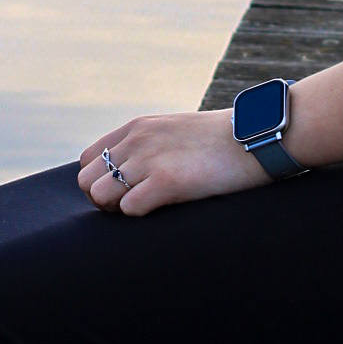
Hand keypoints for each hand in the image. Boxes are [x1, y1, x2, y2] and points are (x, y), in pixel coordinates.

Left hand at [78, 109, 265, 217]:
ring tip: (147, 208)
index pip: (88, 159)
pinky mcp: (167, 181)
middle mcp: (136, 141)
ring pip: (100, 195)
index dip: (100, 181)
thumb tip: (130, 172)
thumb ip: (148, 145)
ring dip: (118, 209)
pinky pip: (128, 209)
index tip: (123, 192)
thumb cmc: (221, 141)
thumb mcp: (175, 131)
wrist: (256, 136)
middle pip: (86, 180)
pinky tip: (163, 209)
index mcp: (136, 128)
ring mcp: (149, 159)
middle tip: (132, 205)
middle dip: (103, 199)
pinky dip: (140, 215)